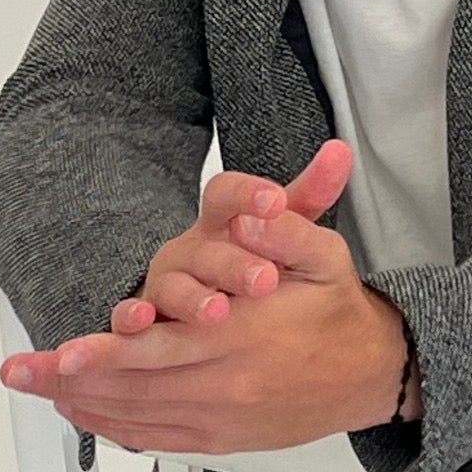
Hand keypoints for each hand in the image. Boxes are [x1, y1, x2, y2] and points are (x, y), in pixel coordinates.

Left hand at [0, 145, 411, 453]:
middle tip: (22, 372)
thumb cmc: (339, 312)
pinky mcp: (222, 438)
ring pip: (138, 417)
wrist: (372, 373)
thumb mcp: (325, 254)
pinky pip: (158, 439)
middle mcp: (228, 384)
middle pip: (135, 387)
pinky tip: (89, 414)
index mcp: (246, 336)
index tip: (68, 350)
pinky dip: (117, 428)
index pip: (164, 348)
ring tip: (39, 390)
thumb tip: (251, 212)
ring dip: (84, 404)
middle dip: (72, 380)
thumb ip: (286, 227)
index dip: (110, 351)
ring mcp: (222, 417)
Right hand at [110, 139, 354, 335]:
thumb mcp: (285, 227)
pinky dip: (129, 319)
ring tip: (218, 311)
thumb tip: (342, 149)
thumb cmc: (252, 259)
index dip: (248, 194)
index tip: (275, 201)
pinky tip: (140, 322)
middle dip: (233, 263)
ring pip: (171, 284)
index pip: (227, 194)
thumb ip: (310, 193)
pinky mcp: (144, 318)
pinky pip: (129, 317)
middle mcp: (190, 248)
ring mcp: (165, 282)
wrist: (220, 311)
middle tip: (265, 279)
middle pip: (205, 248)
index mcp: (223, 220)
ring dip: (190, 297)